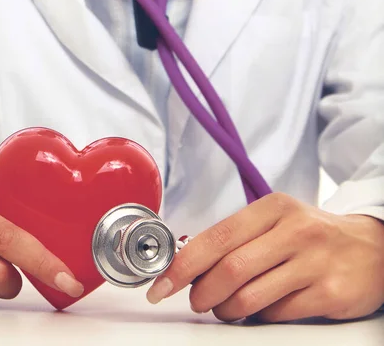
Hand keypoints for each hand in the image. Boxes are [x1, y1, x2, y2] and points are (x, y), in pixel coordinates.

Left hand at [146, 193, 383, 321]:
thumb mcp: (274, 220)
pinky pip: (277, 314)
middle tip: (196, 300)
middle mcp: (294, 230)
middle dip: (202, 292)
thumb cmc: (310, 234)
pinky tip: (263, 308)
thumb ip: (236, 237)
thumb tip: (187, 260)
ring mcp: (314, 262)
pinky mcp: (330, 293)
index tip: (162, 284)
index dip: (183, 264)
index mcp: (272, 207)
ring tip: (225, 307)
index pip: (217, 236)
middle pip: (230, 269)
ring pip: (250, 297)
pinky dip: (260, 317)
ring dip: (227, 309)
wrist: (372, 248)